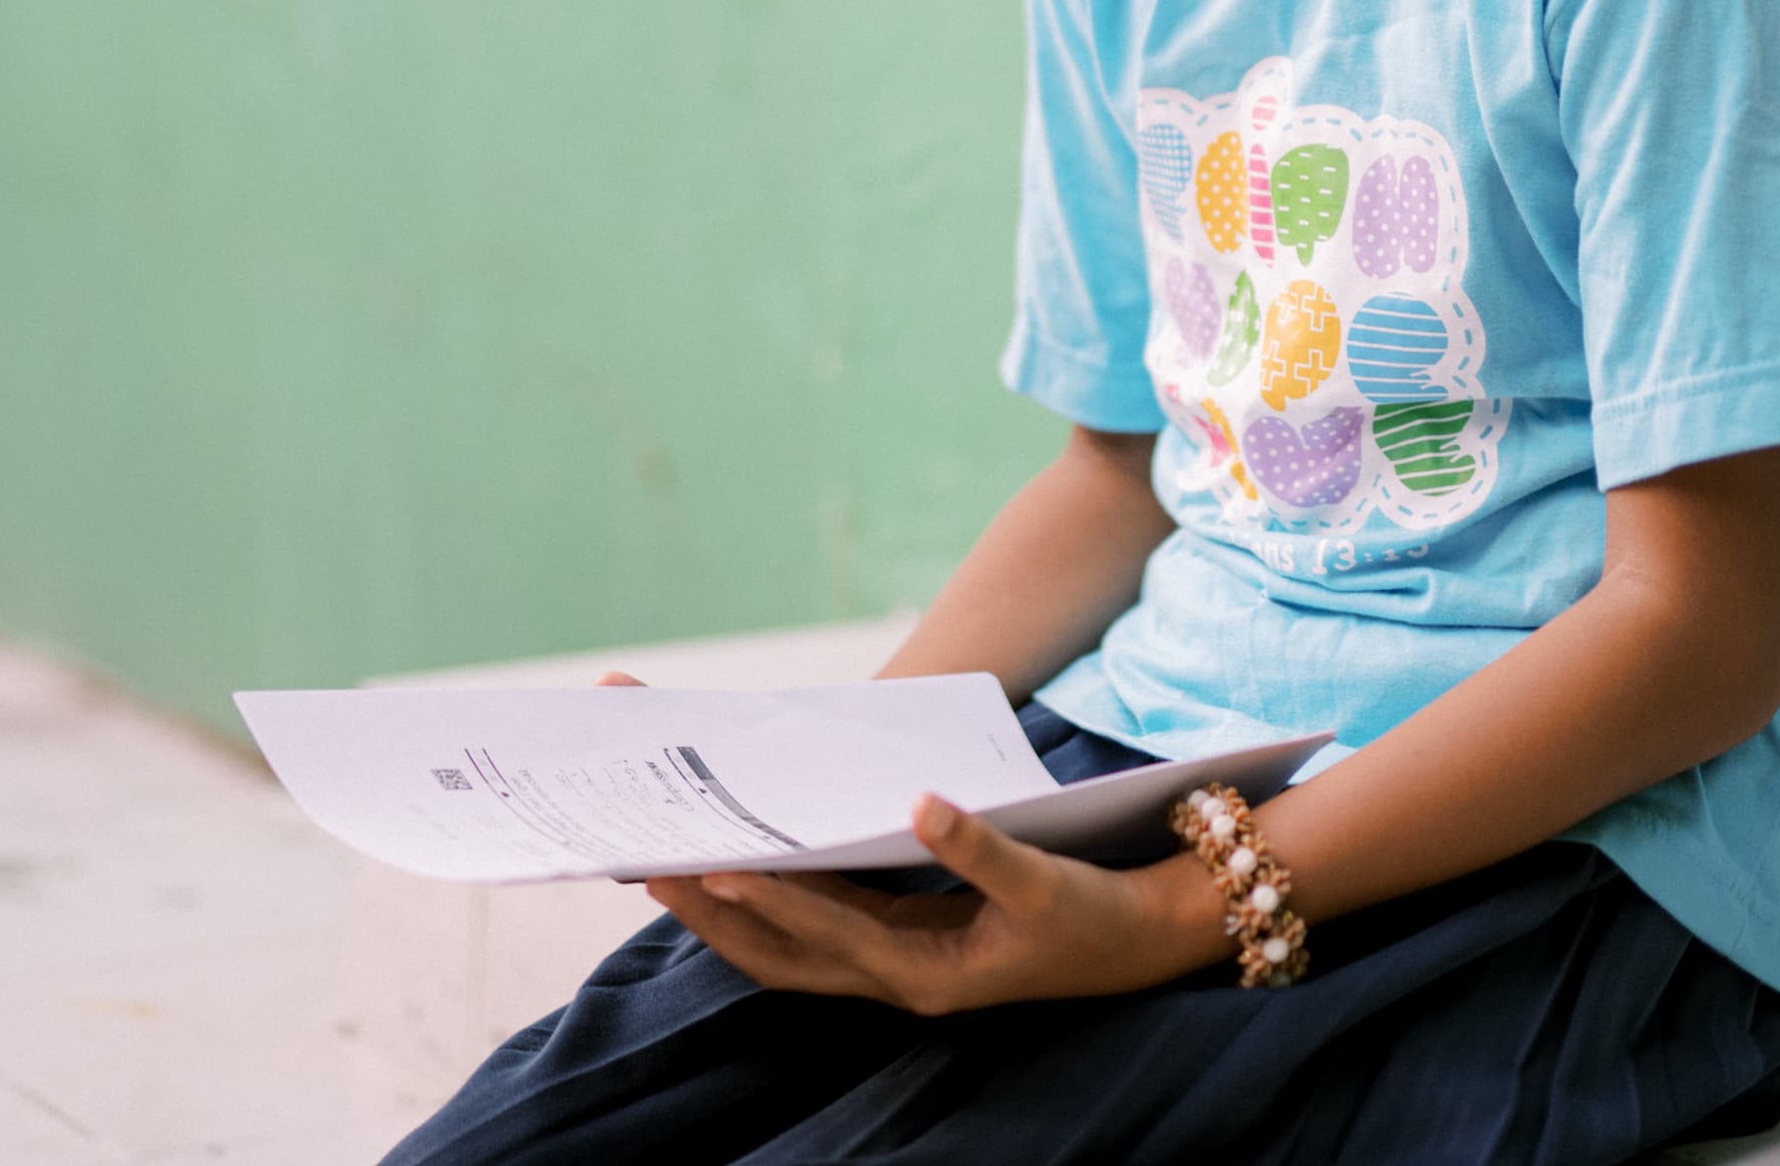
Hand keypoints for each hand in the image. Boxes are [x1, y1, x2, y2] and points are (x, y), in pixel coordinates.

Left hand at [647, 795, 1228, 1013]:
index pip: (822, 935)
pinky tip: (734, 856)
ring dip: (721, 909)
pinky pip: (810, 926)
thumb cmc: (1092, 915)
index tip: (705, 863)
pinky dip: (765, 898)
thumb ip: (981, 848)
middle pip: (775, 953)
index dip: (764, 902)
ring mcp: (889, 965)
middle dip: (708, 910)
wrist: (1139, 942)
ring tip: (660, 860)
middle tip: (640, 860)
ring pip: (782, 947)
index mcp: (924, 972)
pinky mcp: (896, 942)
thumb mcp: (1044, 882)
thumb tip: (921, 801)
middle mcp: (893, 978)